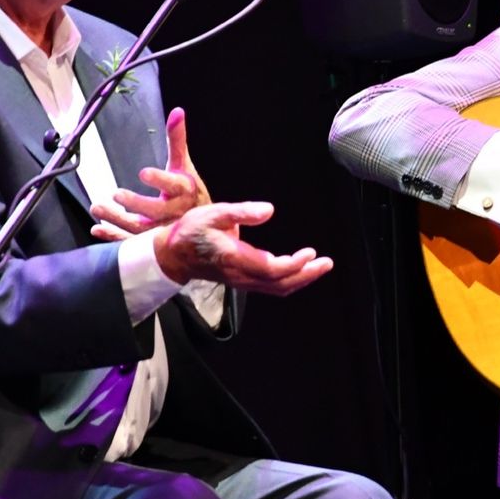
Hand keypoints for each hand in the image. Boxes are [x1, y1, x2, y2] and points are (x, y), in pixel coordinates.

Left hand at [91, 107, 210, 240]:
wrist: (204, 228)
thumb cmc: (190, 192)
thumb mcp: (185, 166)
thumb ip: (177, 141)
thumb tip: (178, 111)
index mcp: (185, 191)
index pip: (174, 185)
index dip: (159, 179)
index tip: (143, 172)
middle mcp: (176, 213)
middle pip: (155, 211)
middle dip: (135, 203)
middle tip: (116, 193)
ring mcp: (163, 230)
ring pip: (140, 228)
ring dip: (117, 220)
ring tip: (97, 208)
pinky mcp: (153, 244)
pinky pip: (133, 243)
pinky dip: (114, 237)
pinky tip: (98, 228)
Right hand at [153, 201, 332, 294]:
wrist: (173, 254)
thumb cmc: (192, 231)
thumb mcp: (214, 213)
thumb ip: (242, 212)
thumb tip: (269, 210)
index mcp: (234, 258)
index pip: (271, 269)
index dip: (294, 265)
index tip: (310, 253)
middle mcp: (240, 275)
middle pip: (279, 284)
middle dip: (306, 275)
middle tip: (326, 263)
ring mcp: (241, 281)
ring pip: (276, 288)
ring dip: (300, 279)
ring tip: (320, 266)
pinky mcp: (242, 280)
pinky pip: (270, 286)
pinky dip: (288, 280)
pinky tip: (299, 270)